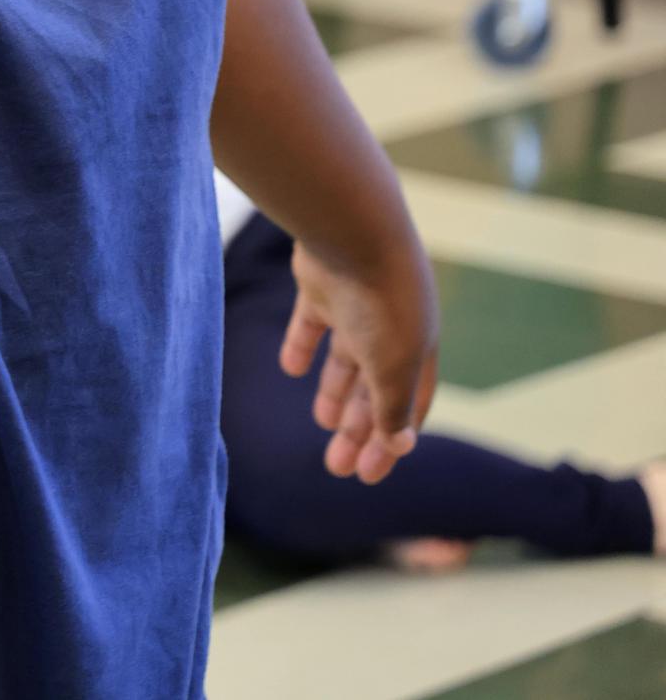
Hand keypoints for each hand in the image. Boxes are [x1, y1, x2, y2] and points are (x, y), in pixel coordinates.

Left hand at [282, 238, 439, 483]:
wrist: (351, 232)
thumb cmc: (381, 303)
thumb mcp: (391, 365)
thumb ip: (392, 407)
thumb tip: (399, 447)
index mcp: (417, 350)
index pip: (409, 406)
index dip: (391, 441)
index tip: (368, 475)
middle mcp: (390, 329)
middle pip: (375, 389)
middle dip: (358, 429)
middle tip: (337, 467)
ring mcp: (355, 306)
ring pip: (345, 361)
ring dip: (334, 394)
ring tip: (322, 424)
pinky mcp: (320, 286)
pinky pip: (311, 324)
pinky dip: (302, 347)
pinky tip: (290, 369)